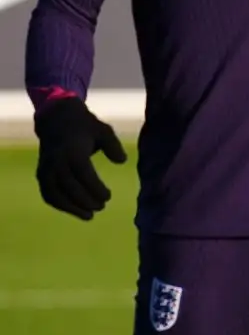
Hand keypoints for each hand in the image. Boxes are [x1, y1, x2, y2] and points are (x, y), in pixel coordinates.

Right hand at [34, 97, 126, 219]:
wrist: (56, 119)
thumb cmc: (85, 126)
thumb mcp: (103, 131)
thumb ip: (113, 146)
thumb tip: (122, 162)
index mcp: (73, 150)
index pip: (84, 174)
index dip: (95, 188)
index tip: (108, 196)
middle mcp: (57, 161)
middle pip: (70, 187)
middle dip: (86, 201)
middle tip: (102, 207)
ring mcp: (46, 168)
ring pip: (56, 194)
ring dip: (72, 208)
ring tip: (89, 215)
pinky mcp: (41, 174)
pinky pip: (47, 193)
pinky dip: (59, 205)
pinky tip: (73, 210)